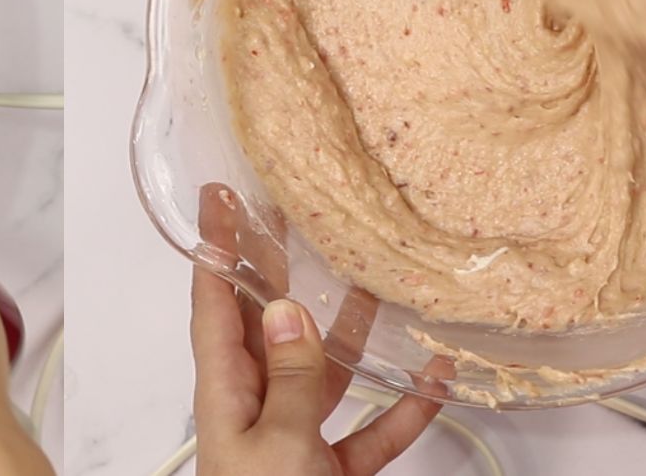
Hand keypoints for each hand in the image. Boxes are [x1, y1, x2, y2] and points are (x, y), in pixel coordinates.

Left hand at [191, 186, 441, 474]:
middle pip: (265, 325)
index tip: (217, 197)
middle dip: (276, 269)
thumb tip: (291, 313)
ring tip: (372, 283)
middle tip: (288, 214)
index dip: (215, 248)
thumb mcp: (279, 442)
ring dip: (349, 332)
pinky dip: (400, 408)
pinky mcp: (328, 469)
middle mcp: (254, 407)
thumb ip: (292, 380)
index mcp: (226, 393)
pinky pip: (367, 429)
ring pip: (322, 371)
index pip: (215, 304)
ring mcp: (292, 437)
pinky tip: (431, 382)